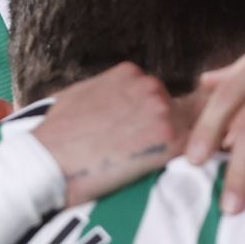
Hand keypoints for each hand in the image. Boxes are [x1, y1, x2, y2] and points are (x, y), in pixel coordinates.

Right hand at [35, 63, 185, 207]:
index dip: (149, 115)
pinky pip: (195, 147)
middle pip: (175, 107)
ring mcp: (162, 110)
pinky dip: (189, 157)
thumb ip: (107, 90)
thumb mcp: (80, 94)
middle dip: (164, 129)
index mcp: (129, 73)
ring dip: (175, 144)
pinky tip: (173, 170)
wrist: (49, 160)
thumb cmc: (57, 133)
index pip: (155, 92)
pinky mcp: (170, 139)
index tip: (139, 134)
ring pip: (187, 127)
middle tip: (147, 153)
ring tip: (154, 165)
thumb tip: (113, 101)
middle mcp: (150, 85)